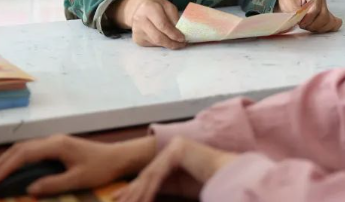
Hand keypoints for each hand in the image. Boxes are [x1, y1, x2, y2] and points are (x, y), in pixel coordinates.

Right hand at [0, 135, 156, 196]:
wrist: (118, 157)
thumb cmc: (101, 168)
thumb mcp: (78, 179)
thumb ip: (53, 184)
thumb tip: (29, 189)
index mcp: (57, 145)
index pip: (24, 154)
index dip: (6, 168)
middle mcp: (54, 140)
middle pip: (20, 148)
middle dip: (1, 163)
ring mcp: (56, 142)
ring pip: (25, 148)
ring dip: (8, 160)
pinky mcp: (59, 147)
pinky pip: (33, 151)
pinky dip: (19, 159)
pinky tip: (13, 170)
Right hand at [113, 0, 185, 48]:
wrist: (140, 9)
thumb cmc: (157, 7)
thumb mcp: (167, 6)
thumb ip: (174, 18)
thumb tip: (180, 32)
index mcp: (149, 8)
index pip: (163, 25)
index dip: (174, 33)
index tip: (182, 38)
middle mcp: (140, 19)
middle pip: (158, 37)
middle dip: (172, 43)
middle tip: (182, 44)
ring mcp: (137, 30)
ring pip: (156, 42)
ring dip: (168, 44)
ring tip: (177, 43)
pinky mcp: (137, 38)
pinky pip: (152, 44)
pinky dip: (161, 44)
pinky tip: (166, 40)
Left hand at [114, 137, 237, 201]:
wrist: (228, 174)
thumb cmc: (208, 181)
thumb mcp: (181, 185)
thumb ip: (165, 185)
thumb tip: (145, 194)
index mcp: (173, 153)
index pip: (150, 173)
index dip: (135, 187)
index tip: (120, 197)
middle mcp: (172, 147)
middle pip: (148, 172)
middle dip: (132, 190)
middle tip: (116, 200)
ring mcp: (175, 147)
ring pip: (151, 174)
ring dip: (138, 193)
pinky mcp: (178, 151)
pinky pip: (160, 174)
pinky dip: (151, 190)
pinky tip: (144, 200)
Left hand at [276, 0, 341, 32]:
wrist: (290, 2)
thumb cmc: (289, 0)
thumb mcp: (288, 2)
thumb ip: (294, 10)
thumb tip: (300, 19)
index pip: (316, 7)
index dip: (308, 17)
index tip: (300, 22)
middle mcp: (322, 0)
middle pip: (324, 16)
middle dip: (312, 24)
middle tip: (302, 25)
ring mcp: (326, 8)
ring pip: (328, 22)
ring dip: (317, 28)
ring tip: (307, 26)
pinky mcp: (327, 16)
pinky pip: (334, 24)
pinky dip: (326, 29)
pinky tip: (317, 29)